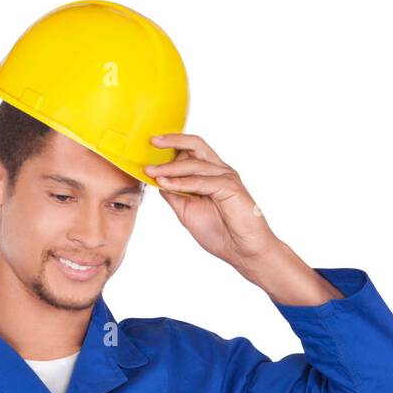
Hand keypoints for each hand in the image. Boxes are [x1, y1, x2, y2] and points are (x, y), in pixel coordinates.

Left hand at [145, 134, 283, 270]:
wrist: (242, 251)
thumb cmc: (219, 233)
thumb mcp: (188, 211)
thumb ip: (175, 194)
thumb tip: (158, 181)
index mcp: (211, 174)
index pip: (190, 151)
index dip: (171, 147)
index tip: (149, 148)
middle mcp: (219, 171)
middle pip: (195, 145)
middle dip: (172, 141)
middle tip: (151, 142)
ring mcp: (226, 177)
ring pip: (195, 164)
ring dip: (170, 168)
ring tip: (151, 171)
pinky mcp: (230, 188)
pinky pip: (202, 181)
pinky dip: (182, 182)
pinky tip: (166, 183)